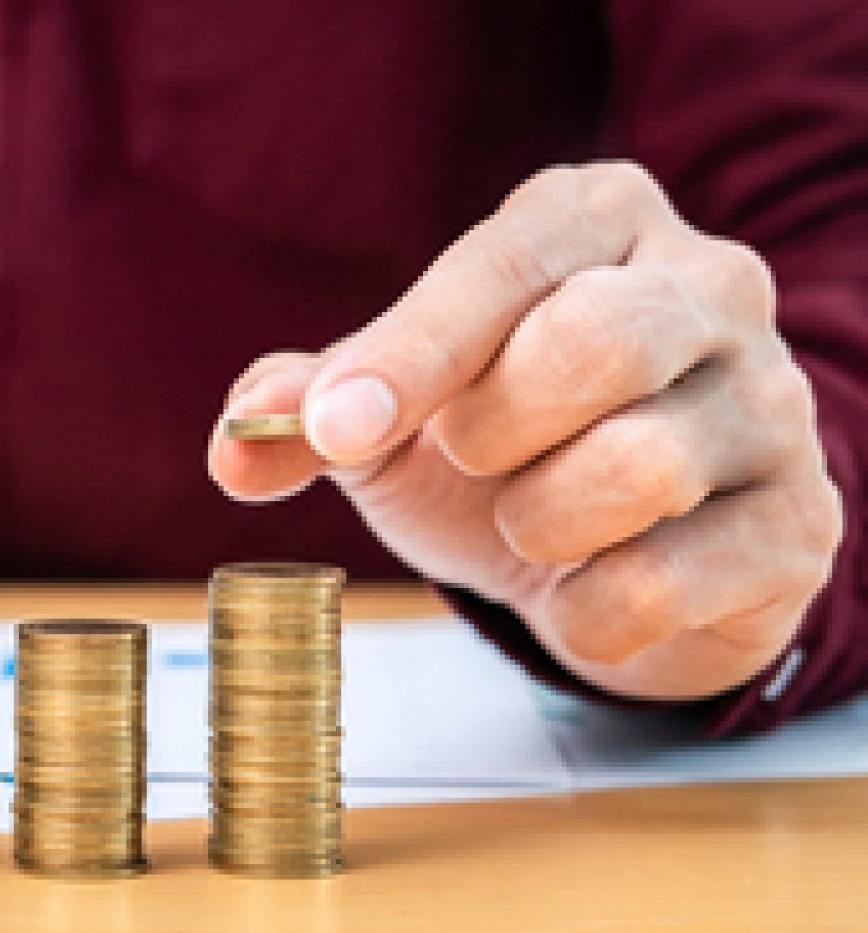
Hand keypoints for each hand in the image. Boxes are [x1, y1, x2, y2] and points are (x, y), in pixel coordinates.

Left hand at [209, 161, 842, 702]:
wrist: (622, 557)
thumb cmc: (501, 449)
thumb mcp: (389, 412)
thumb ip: (308, 406)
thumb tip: (236, 444)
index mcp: (599, 222)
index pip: (510, 260)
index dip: (410, 351)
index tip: (331, 428)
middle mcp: (709, 286)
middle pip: (595, 341)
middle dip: (489, 428)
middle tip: (466, 461)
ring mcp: (772, 404)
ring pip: (639, 465)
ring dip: (538, 522)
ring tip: (531, 522)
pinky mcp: (798, 524)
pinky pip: (668, 581)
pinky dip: (589, 609)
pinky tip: (586, 589)